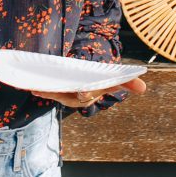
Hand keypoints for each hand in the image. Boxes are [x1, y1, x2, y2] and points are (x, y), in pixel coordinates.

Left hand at [31, 77, 146, 108]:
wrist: (92, 77)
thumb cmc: (104, 78)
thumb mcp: (116, 78)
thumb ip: (129, 82)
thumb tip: (144, 88)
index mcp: (92, 94)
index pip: (90, 95)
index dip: (87, 93)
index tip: (82, 91)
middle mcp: (79, 98)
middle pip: (70, 97)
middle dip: (61, 94)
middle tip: (48, 89)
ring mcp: (68, 95)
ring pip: (57, 95)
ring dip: (47, 93)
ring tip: (35, 87)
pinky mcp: (59, 91)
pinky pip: (50, 91)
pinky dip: (41, 89)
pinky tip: (31, 86)